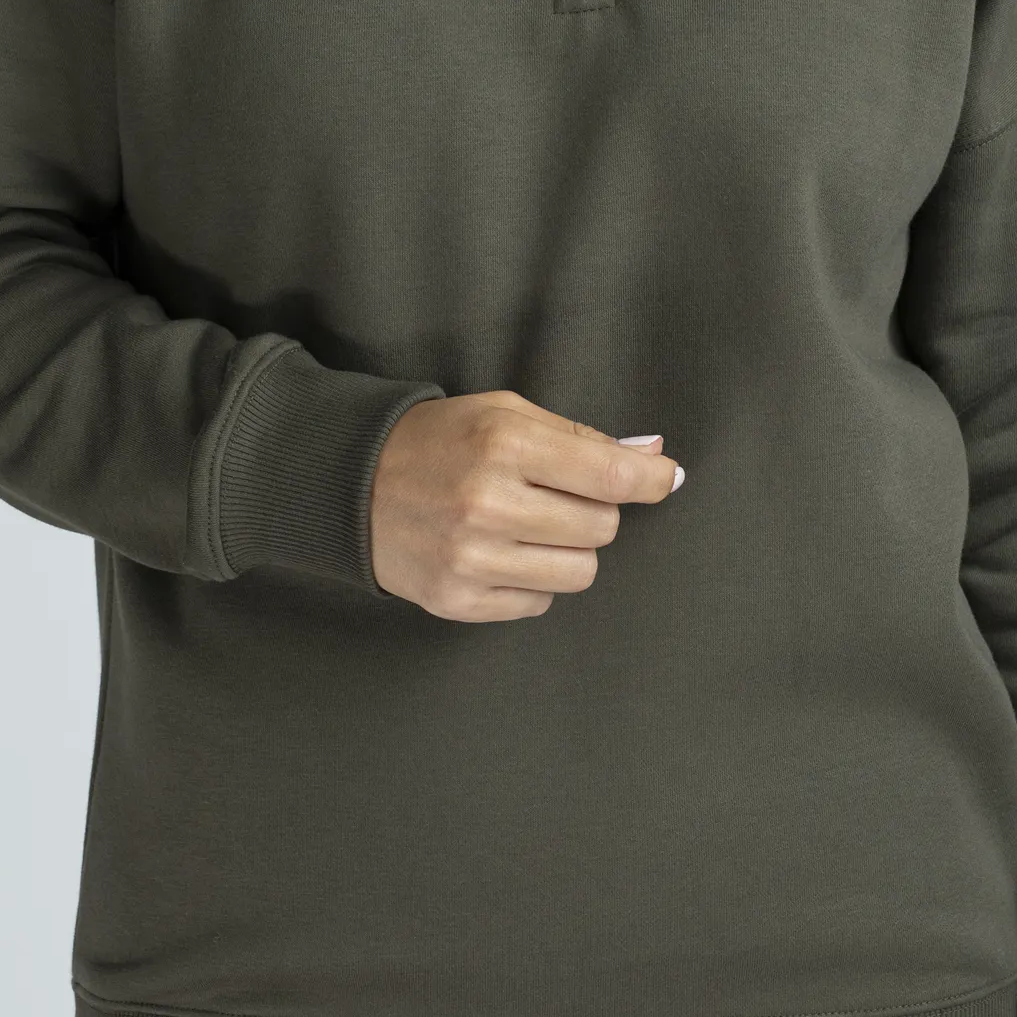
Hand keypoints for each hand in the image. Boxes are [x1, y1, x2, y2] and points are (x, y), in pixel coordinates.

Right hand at [370, 392, 682, 620]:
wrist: (350, 483)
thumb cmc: (440, 442)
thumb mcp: (505, 414)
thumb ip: (581, 437)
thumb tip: (655, 458)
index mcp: (504, 445)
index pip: (610, 474)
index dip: (651, 480)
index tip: (665, 480)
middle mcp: (488, 504)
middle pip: (602, 527)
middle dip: (593, 510)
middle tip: (557, 495)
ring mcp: (471, 558)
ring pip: (580, 572)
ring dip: (567, 550)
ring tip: (528, 526)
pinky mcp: (457, 600)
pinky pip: (539, 602)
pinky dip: (532, 579)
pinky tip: (500, 552)